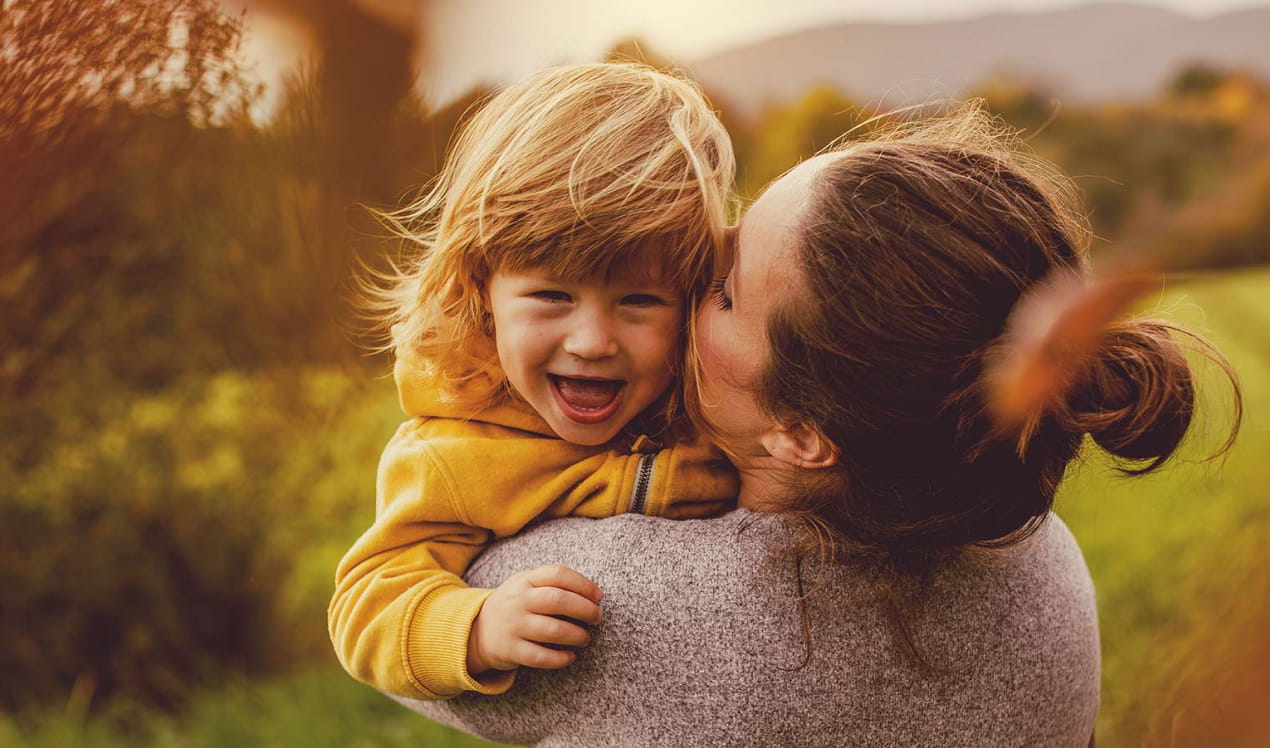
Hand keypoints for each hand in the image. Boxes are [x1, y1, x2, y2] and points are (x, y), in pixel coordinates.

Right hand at [466, 565, 602, 676]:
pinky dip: (561, 658)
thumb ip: (553, 584)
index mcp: (525, 580)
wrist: (476, 630)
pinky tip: (570, 656)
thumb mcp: (525, 585)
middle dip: (585, 610)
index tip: (599, 596)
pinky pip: (541, 657)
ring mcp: (513, 626)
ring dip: (577, 635)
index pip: (558, 574)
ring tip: (585, 638)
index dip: (583, 584)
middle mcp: (518, 601)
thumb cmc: (515, 605)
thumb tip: (592, 595)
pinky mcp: (510, 650)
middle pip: (559, 600)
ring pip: (554, 630)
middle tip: (597, 618)